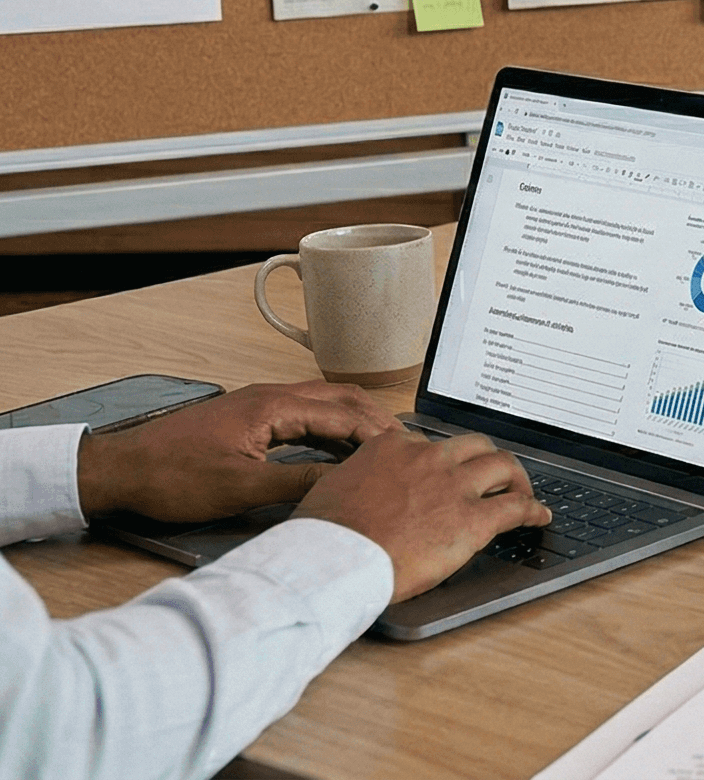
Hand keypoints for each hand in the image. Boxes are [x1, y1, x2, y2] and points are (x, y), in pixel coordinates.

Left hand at [75, 381, 397, 521]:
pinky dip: (330, 428)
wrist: (119, 471)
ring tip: (380, 449)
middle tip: (404, 449)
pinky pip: (304, 414)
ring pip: (324, 404)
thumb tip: (345, 485)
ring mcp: (259, 404)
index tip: (405, 453)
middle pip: (341, 399)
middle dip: (376, 421)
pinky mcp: (249, 417)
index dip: (378, 434)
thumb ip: (298, 482)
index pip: (344, 413)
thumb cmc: (170, 476)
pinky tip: (336, 451)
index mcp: (273, 406)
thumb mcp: (240, 487)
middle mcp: (270, 396)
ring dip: (354, 422)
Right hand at [294, 429, 550, 600]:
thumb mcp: (332, 488)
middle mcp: (427, 458)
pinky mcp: (472, 519)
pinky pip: (515, 507)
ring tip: (522, 492)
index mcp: (391, 446)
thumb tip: (360, 491)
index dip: (443, 460)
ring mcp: (453, 486)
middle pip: (475, 446)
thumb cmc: (323, 535)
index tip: (447, 472)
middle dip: (488, 460)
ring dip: (517, 478)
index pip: (430, 443)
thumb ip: (358, 480)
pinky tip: (539, 517)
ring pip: (503, 466)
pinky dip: (533, 510)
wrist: (333, 561)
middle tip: (494, 477)